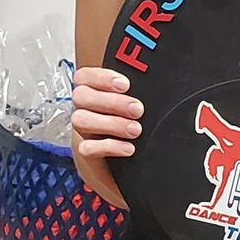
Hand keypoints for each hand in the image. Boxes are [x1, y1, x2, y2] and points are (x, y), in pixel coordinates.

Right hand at [70, 65, 141, 211]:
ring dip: (110, 123)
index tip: (125, 85)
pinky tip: (128, 148)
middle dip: (112, 102)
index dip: (101, 78)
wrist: (135, 162)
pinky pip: (87, 148)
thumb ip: (141, 92)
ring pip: (81, 119)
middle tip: (137, 110)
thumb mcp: (141, 104)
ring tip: (135, 130)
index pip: (84, 77)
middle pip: (81, 96)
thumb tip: (159, 84)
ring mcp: (84, 131)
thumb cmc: (139, 124)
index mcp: (94, 91)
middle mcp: (85, 109)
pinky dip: (109, 147)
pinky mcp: (88, 152)